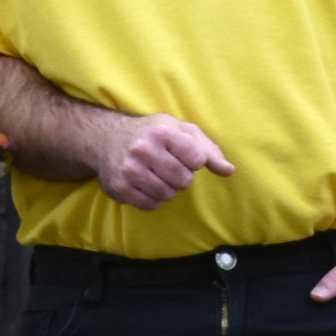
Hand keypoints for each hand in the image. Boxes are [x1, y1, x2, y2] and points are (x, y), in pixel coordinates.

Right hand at [91, 112, 230, 209]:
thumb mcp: (181, 131)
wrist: (106, 138)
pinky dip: (153, 198)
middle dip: (181, 176)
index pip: (197, 160)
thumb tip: (229, 171)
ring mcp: (129, 170)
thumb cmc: (151, 133)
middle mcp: (143, 149)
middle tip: (168, 166)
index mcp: (162, 132)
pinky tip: (145, 184)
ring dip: (167, 188)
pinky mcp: (120, 188)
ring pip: (168, 195)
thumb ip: (208, 150)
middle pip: (184, 181)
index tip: (183, 154)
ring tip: (156, 174)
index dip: (194, 160)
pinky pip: (151, 205)